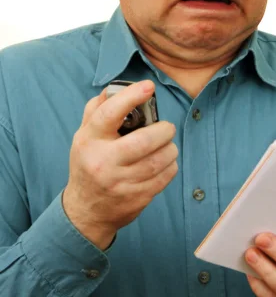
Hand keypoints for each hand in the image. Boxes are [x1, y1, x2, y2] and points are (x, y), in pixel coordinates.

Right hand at [63, 80, 177, 248]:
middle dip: (163, 130)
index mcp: (89, 140)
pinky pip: (164, 177)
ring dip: (170, 148)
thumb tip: (117, 88)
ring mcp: (120, 182)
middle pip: (144, 141)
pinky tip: (166, 161)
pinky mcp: (136, 197)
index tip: (148, 86)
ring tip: (167, 144)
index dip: (131, 97)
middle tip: (167, 127)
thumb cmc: (89, 163)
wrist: (87, 210)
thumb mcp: (85, 135)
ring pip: (158, 160)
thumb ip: (97, 109)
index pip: (109, 114)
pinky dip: (170, 165)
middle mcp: (103, 162)